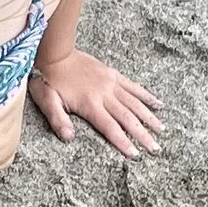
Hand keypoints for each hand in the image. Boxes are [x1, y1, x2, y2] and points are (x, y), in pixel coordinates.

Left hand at [29, 49, 162, 157]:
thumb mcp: (46, 101)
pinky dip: (146, 96)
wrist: (54, 52)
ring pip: (135, 103)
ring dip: (149, 118)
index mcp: (89, 104)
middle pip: (127, 118)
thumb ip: (57, 120)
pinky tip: (158, 104)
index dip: (123, 142)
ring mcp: (111, 83)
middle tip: (155, 148)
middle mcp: (104, 94)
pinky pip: (133, 86)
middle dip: (142, 134)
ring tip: (161, 130)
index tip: (135, 154)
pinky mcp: (112, 74)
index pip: (110, 127)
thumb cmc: (47, 79)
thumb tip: (68, 138)